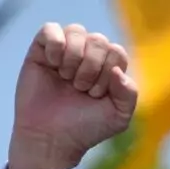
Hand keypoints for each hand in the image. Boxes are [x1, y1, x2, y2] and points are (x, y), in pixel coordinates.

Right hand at [8, 23, 138, 168]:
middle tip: (81, 88)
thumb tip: (117, 70)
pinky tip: (53, 64)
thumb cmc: (86, 127)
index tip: (96, 94)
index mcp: (108, 68)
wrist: (51, 138)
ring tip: (66, 78)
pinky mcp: (40, 52)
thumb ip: (129, 93)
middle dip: (92, 67)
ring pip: (77, 31)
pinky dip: (55, 44)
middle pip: (98, 40)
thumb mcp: (119, 116)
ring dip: (74, 57)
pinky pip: (50, 29)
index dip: (108, 71)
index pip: (116, 52)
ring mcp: (64, 52)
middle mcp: (87, 57)